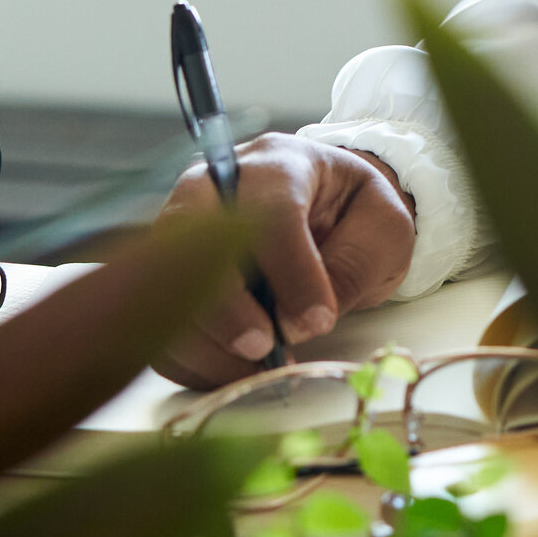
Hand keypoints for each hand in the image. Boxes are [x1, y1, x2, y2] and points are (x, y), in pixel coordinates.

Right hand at [154, 133, 416, 387]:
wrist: (326, 211)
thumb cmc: (354, 216)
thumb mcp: (383, 228)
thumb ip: (353, 265)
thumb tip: (299, 321)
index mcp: (280, 164)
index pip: (272, 213)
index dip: (292, 273)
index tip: (317, 322)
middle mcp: (215, 186)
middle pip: (193, 238)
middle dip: (225, 304)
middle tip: (264, 347)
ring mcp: (179, 226)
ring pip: (161, 283)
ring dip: (204, 340)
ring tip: (255, 370)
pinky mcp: (162, 270)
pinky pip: (154, 320)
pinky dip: (186, 357)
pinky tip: (231, 372)